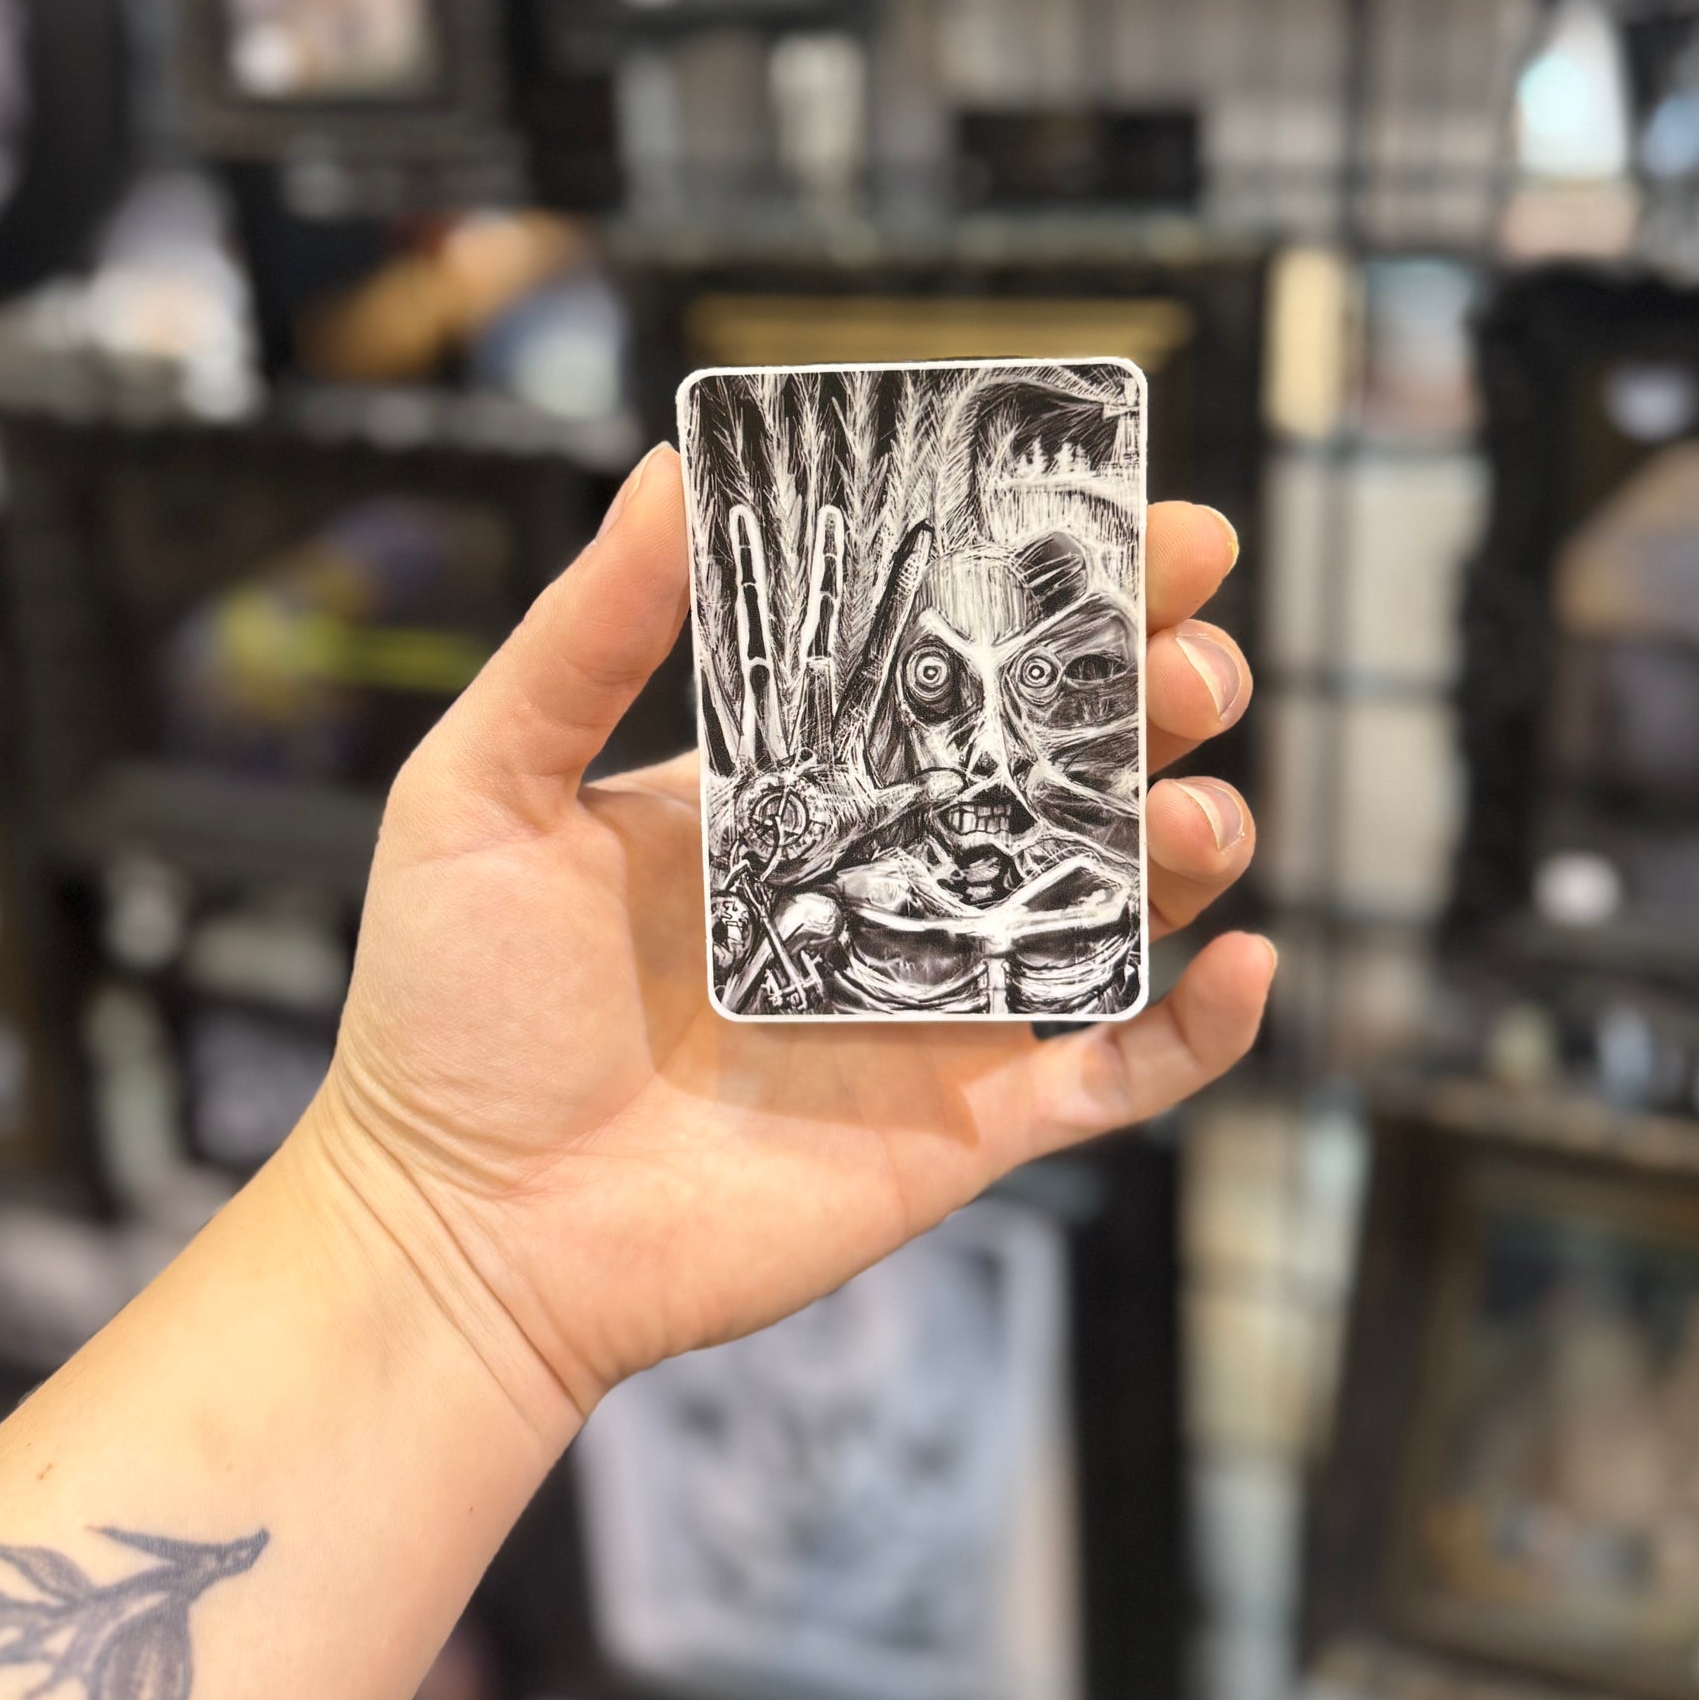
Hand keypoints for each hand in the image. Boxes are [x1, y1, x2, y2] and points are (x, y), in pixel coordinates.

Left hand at [303, 447, 1271, 1445]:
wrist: (462, 1231)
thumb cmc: (451, 1009)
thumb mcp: (490, 786)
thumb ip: (587, 635)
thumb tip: (672, 468)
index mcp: (798, 779)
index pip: (957, 655)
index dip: (1058, 586)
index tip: (1144, 521)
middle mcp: (887, 869)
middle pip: (1066, 757)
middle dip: (1152, 690)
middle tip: (1190, 655)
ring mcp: (937, 992)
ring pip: (1118, 898)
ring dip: (1191, 837)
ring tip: (1193, 808)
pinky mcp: (967, 1120)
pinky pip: (1119, 1071)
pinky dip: (1201, 1030)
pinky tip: (1247, 967)